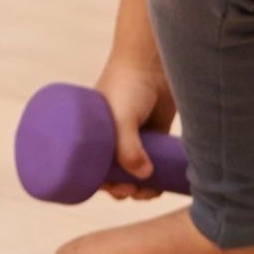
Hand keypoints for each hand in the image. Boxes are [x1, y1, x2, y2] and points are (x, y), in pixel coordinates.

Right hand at [94, 52, 174, 199]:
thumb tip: (145, 176)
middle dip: (124, 189)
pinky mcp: (155, 137)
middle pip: (115, 176)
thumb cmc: (127, 85)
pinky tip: (161, 184)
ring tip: (150, 191)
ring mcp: (135, 140)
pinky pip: (154, 166)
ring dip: (142, 189)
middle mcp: (112, 139)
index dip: (103, 185)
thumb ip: (129, 147)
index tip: (117, 189)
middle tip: (134, 190)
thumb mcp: (121, 117)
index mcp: (93, 135)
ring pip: (136, 175)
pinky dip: (157, 179)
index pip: (92, 169)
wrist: (151, 62)